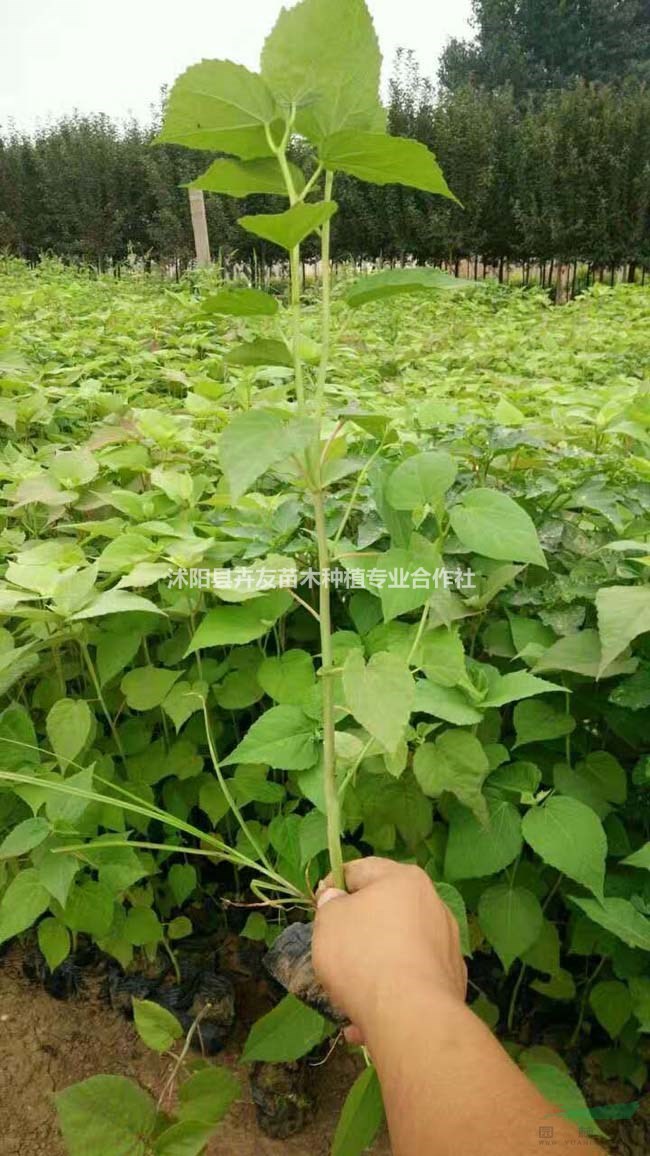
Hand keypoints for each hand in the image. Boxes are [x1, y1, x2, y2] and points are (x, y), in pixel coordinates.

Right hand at [312, 857, 466, 1044]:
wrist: (411, 1016)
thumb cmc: (363, 956)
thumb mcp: (328, 921)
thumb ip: (330, 904)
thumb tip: (338, 899)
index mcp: (404, 879)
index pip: (360, 870)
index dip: (332, 885)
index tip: (318, 906)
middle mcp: (433, 904)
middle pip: (383, 911)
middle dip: (356, 931)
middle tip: (333, 950)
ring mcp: (447, 943)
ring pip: (397, 948)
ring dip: (372, 966)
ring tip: (348, 995)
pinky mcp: (452, 980)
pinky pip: (411, 979)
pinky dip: (391, 992)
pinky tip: (367, 1020)